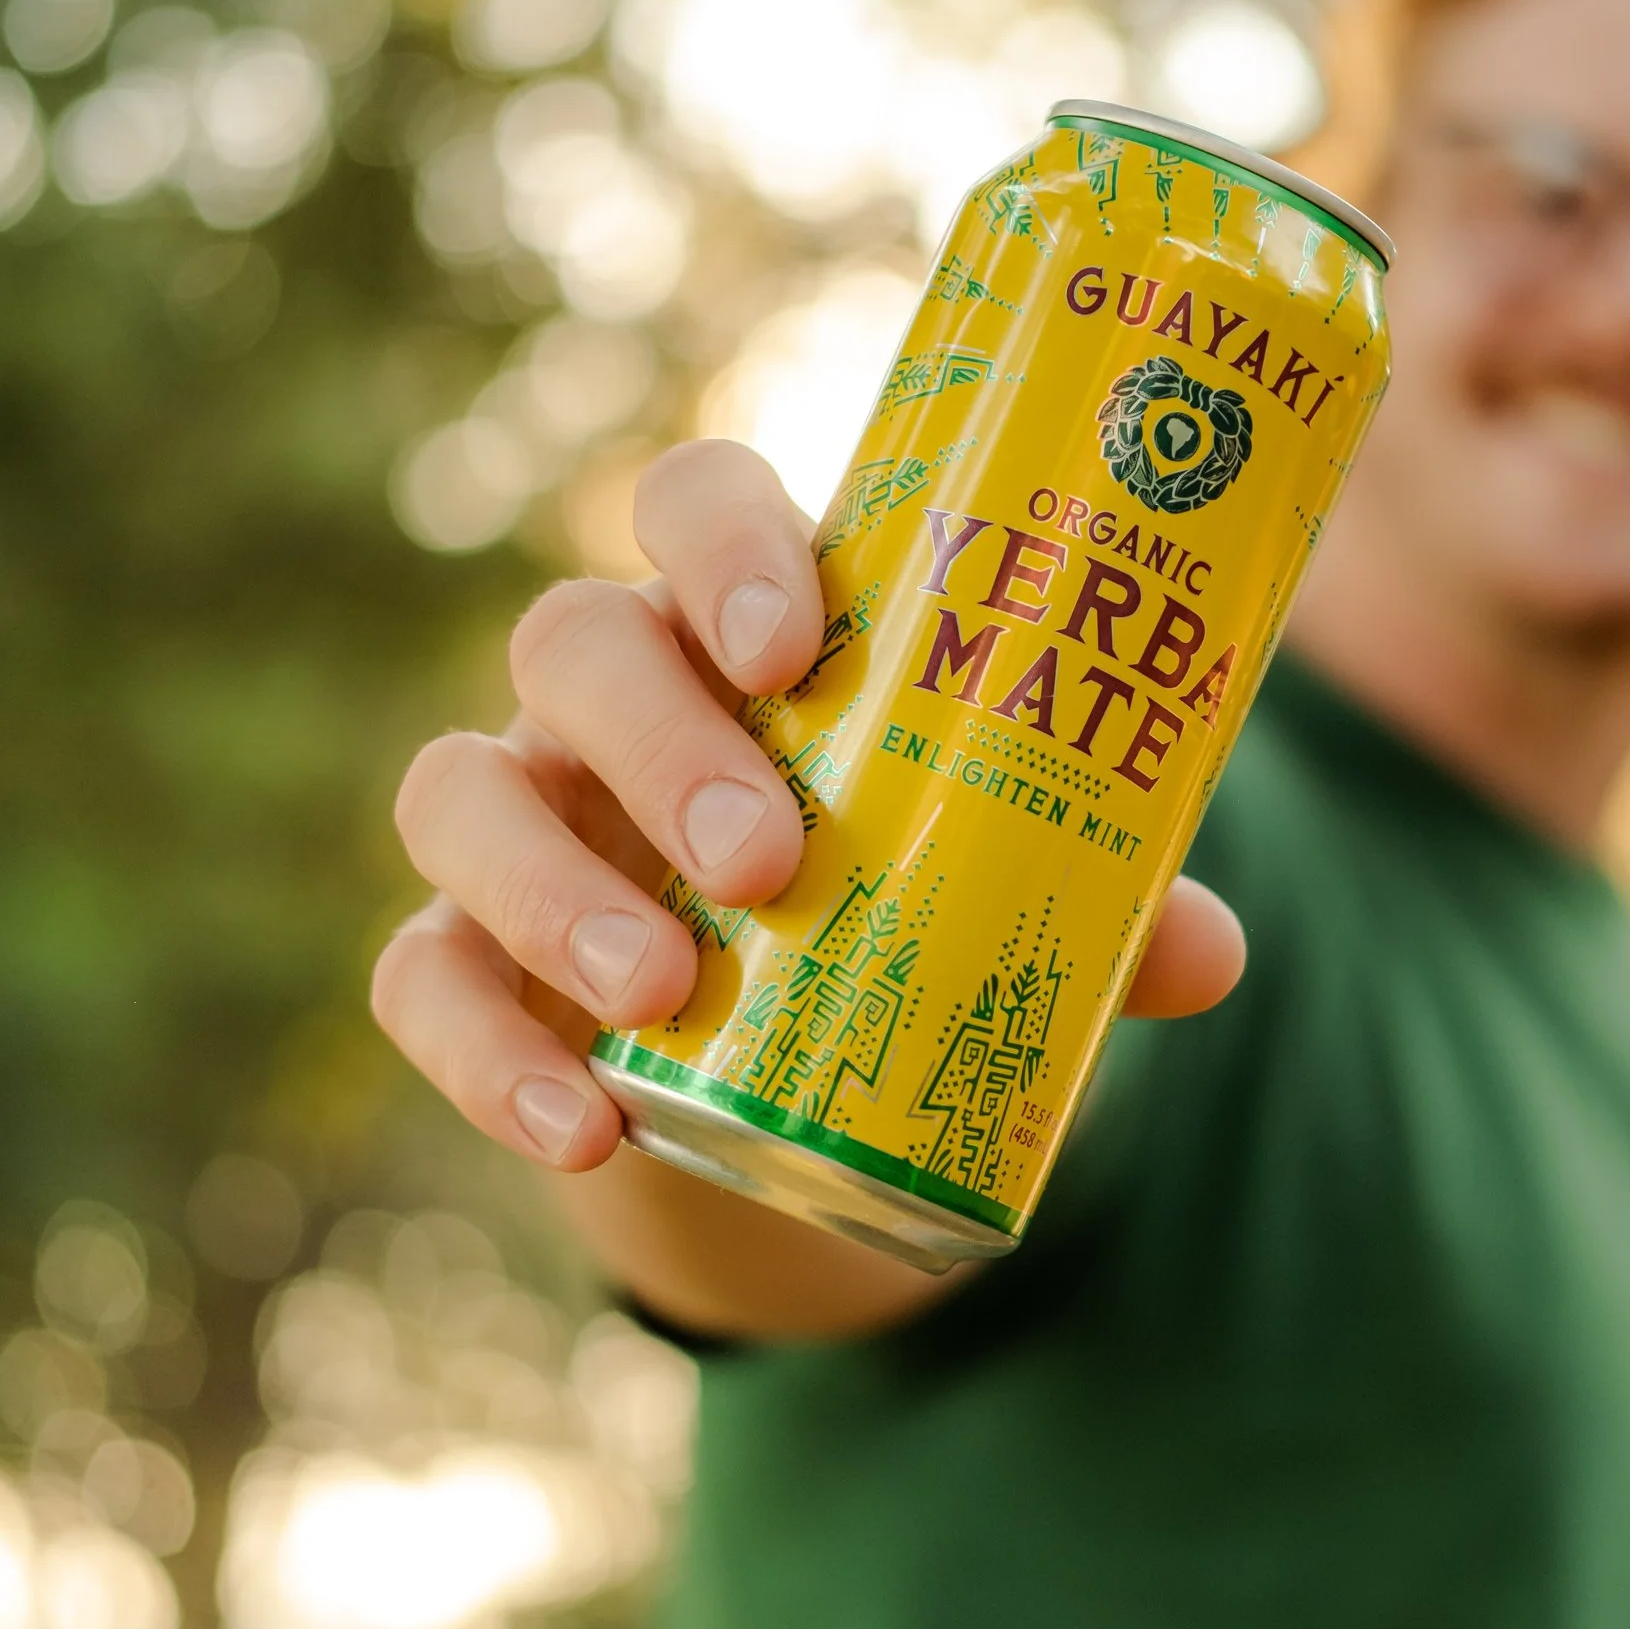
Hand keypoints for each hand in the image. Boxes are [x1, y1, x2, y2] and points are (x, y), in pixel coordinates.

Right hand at [372, 438, 1248, 1173]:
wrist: (794, 1070)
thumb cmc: (908, 904)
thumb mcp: (1010, 887)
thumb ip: (1101, 899)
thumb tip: (1210, 952)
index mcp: (747, 624)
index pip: (695, 502)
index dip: (724, 547)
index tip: (794, 646)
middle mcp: (613, 696)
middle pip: (572, 640)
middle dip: (663, 740)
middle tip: (770, 860)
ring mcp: (526, 817)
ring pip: (461, 791)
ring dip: (554, 886)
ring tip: (668, 988)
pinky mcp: (470, 956)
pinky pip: (418, 975)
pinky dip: (485, 1053)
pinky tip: (580, 1126)